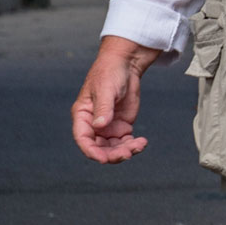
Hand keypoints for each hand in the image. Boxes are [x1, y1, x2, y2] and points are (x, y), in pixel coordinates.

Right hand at [71, 36, 168, 164]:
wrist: (126, 65)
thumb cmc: (109, 73)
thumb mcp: (105, 89)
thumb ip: (103, 108)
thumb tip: (99, 126)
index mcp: (83, 115)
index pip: (83, 139)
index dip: (91, 151)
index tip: (103, 159)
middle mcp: (93, 125)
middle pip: (99, 148)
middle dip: (112, 154)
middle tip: (128, 153)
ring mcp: (108, 127)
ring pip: (113, 148)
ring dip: (125, 151)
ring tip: (140, 145)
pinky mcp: (121, 126)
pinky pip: (125, 142)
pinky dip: (133, 145)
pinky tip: (142, 142)